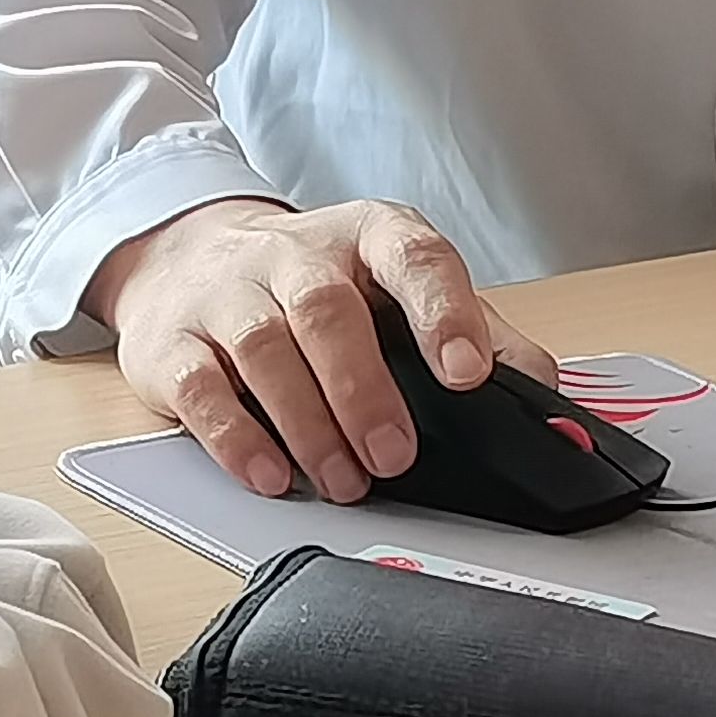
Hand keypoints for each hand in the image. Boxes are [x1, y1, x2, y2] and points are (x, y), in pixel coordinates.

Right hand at [84, 197, 558, 502]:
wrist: (186, 261)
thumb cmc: (314, 288)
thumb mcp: (395, 291)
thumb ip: (473, 330)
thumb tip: (543, 390)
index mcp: (365, 235)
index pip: (410, 255)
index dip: (441, 310)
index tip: (466, 372)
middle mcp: (292, 253)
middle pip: (326, 309)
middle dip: (364, 389)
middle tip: (396, 456)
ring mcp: (226, 293)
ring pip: (263, 346)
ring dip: (308, 422)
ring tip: (343, 481)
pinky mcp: (172, 341)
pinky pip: (199, 385)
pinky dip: (236, 437)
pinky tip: (272, 474)